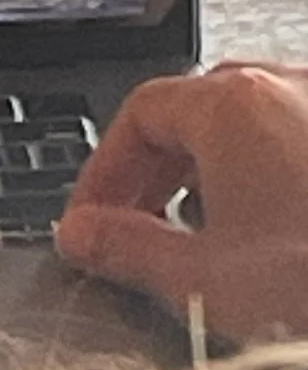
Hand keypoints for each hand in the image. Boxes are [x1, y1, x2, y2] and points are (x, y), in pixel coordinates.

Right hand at [55, 63, 307, 341]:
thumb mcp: (206, 281)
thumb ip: (128, 249)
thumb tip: (83, 236)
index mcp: (230, 104)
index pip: (137, 114)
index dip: (104, 171)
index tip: (93, 218)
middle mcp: (285, 89)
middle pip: (195, 112)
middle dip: (158, 173)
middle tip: (137, 227)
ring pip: (253, 127)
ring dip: (216, 176)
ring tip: (209, 238)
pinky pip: (299, 145)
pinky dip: (272, 181)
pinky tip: (278, 238)